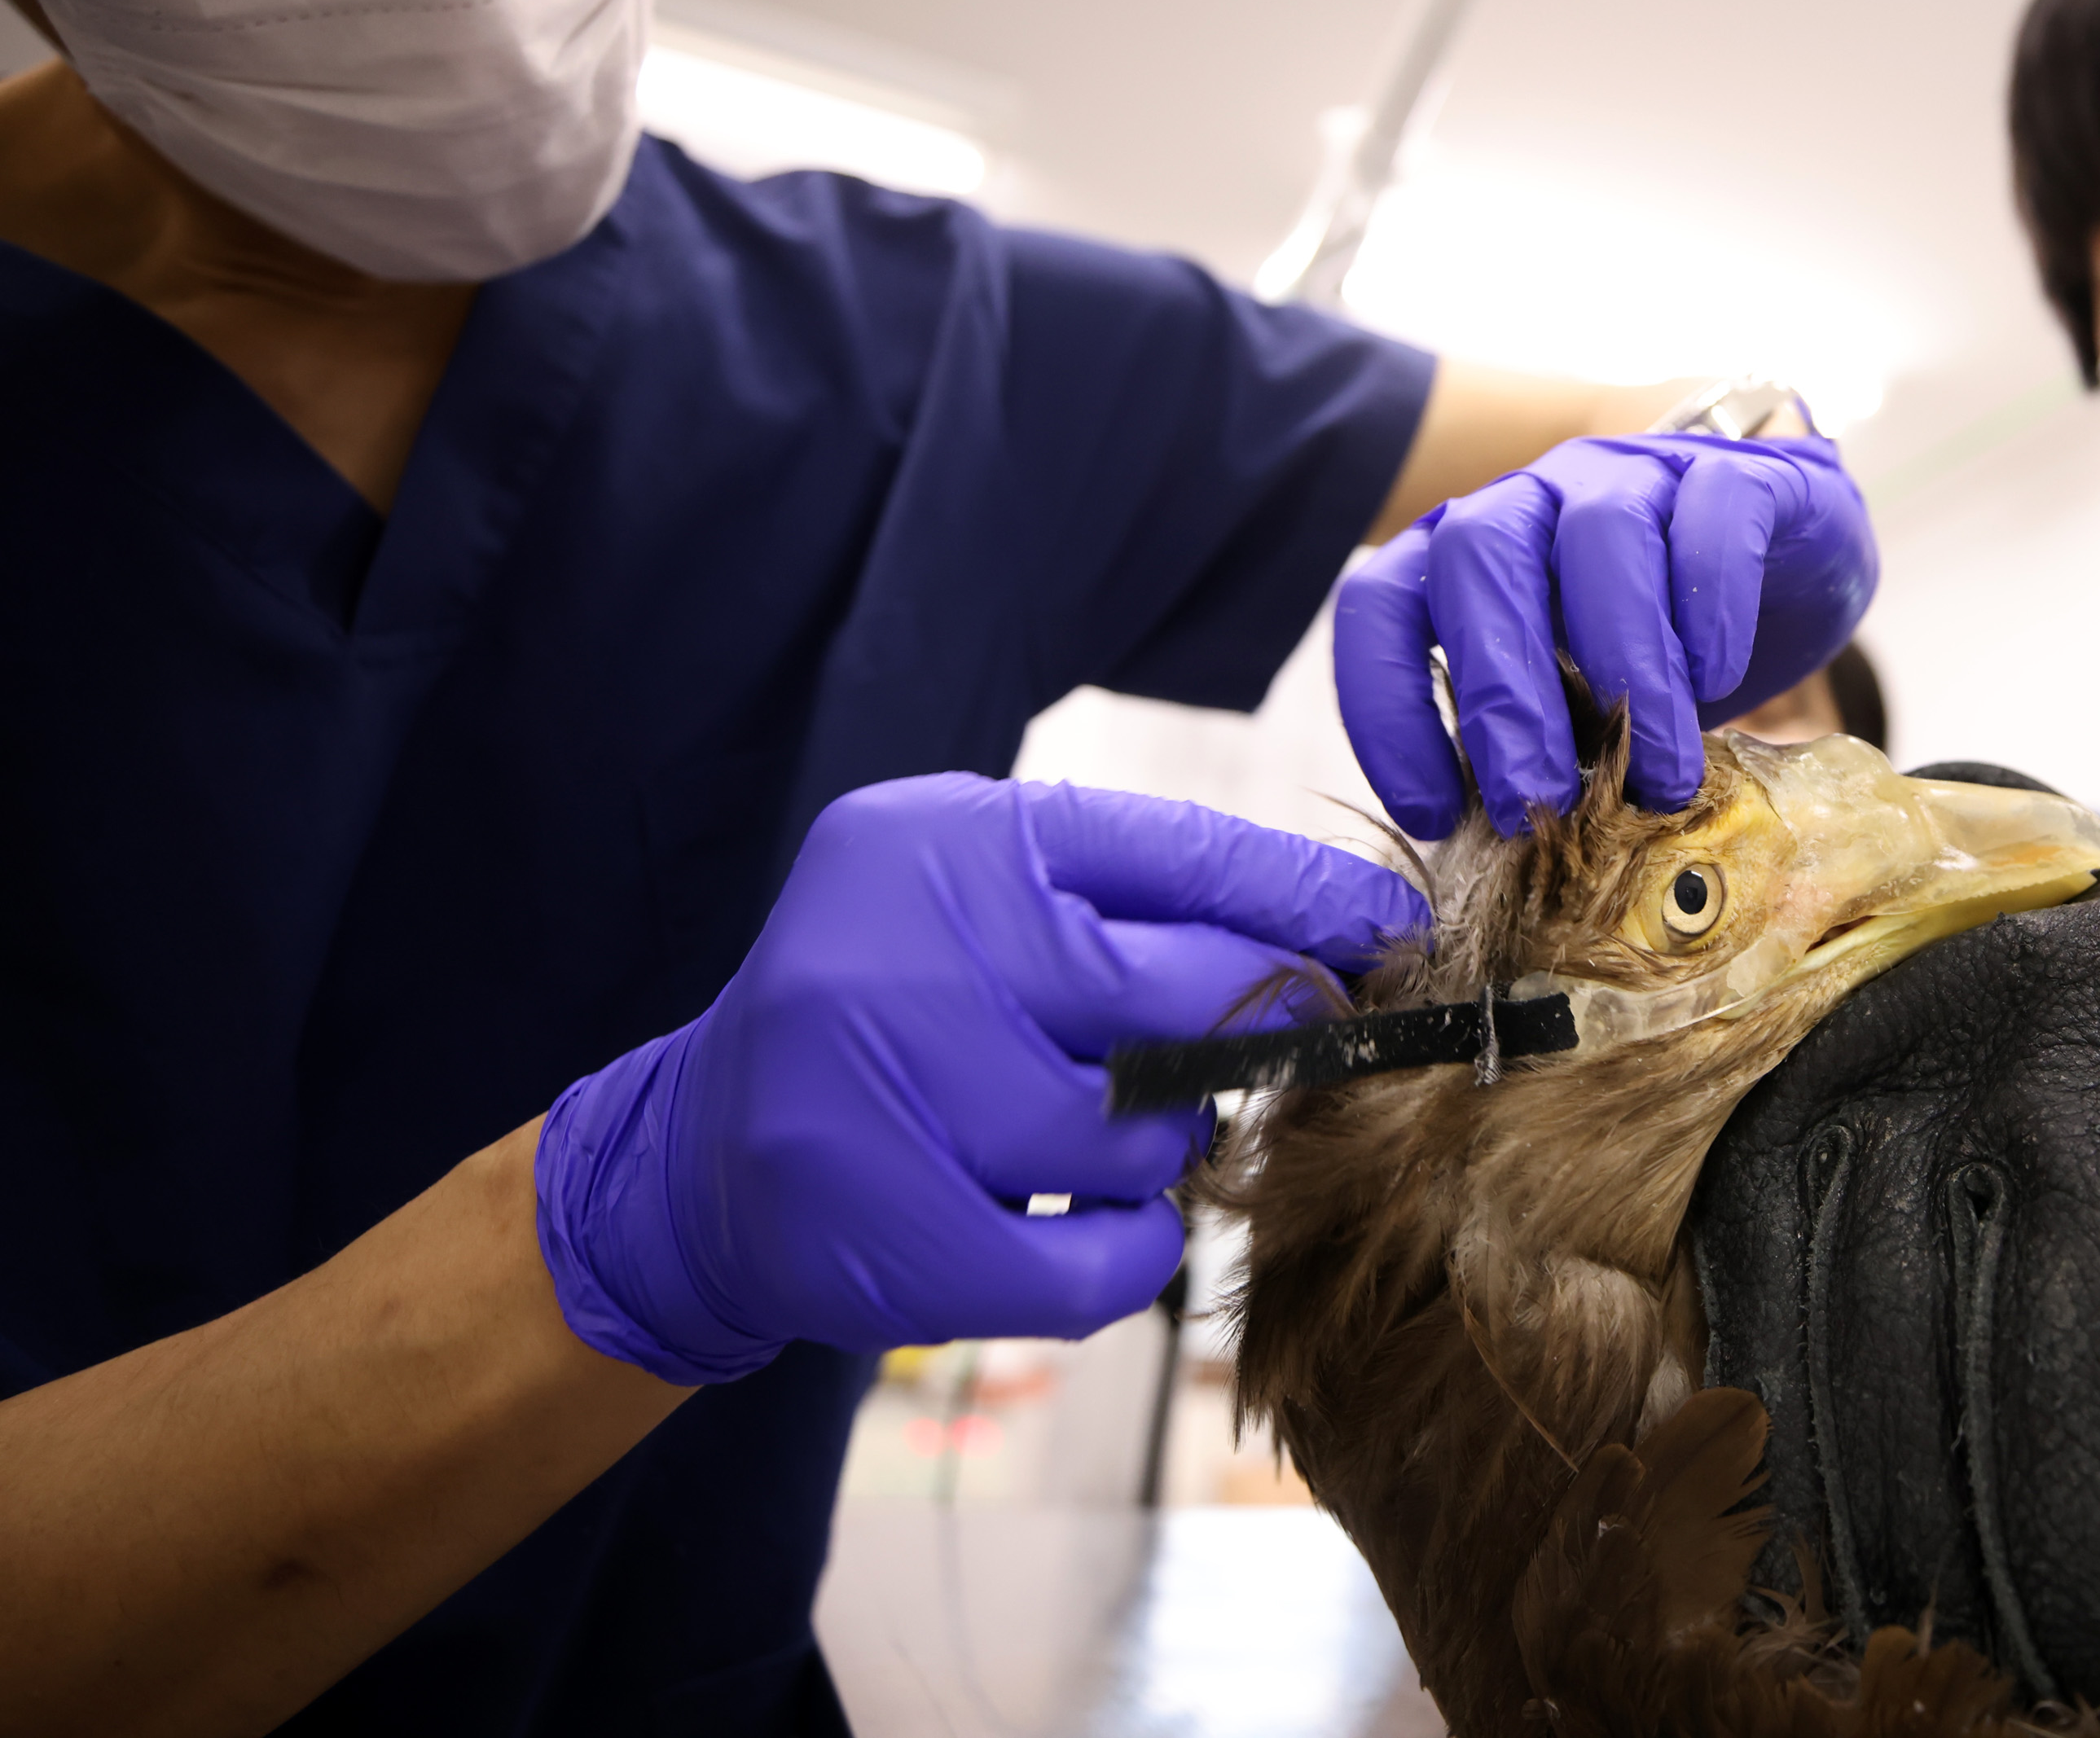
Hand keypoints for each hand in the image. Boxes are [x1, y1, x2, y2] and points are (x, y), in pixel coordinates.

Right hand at [533, 776, 1427, 1383]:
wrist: (700, 1155)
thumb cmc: (889, 1002)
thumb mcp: (979, 891)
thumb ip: (1130, 893)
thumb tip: (1335, 930)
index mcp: (946, 844)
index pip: (1178, 853)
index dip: (1306, 897)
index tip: (1389, 927)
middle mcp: (910, 956)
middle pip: (1188, 997)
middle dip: (1262, 1025)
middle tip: (1285, 1042)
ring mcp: (894, 1104)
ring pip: (1149, 1141)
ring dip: (1162, 1149)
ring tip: (1098, 1132)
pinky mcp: (896, 1243)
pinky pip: (1104, 1265)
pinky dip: (1121, 1250)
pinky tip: (1071, 1219)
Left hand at [1336, 433, 1876, 838]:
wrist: (1786, 559)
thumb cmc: (1657, 647)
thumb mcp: (1579, 705)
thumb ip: (1534, 745)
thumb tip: (1506, 847)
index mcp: (1470, 554)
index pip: (1382, 602)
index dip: (1387, 708)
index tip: (1434, 813)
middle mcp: (1535, 498)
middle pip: (1481, 558)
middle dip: (1503, 693)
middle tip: (1538, 801)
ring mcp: (1632, 473)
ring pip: (1603, 534)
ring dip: (1626, 665)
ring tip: (1660, 775)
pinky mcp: (1734, 474)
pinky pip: (1713, 513)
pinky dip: (1711, 601)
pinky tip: (1721, 677)